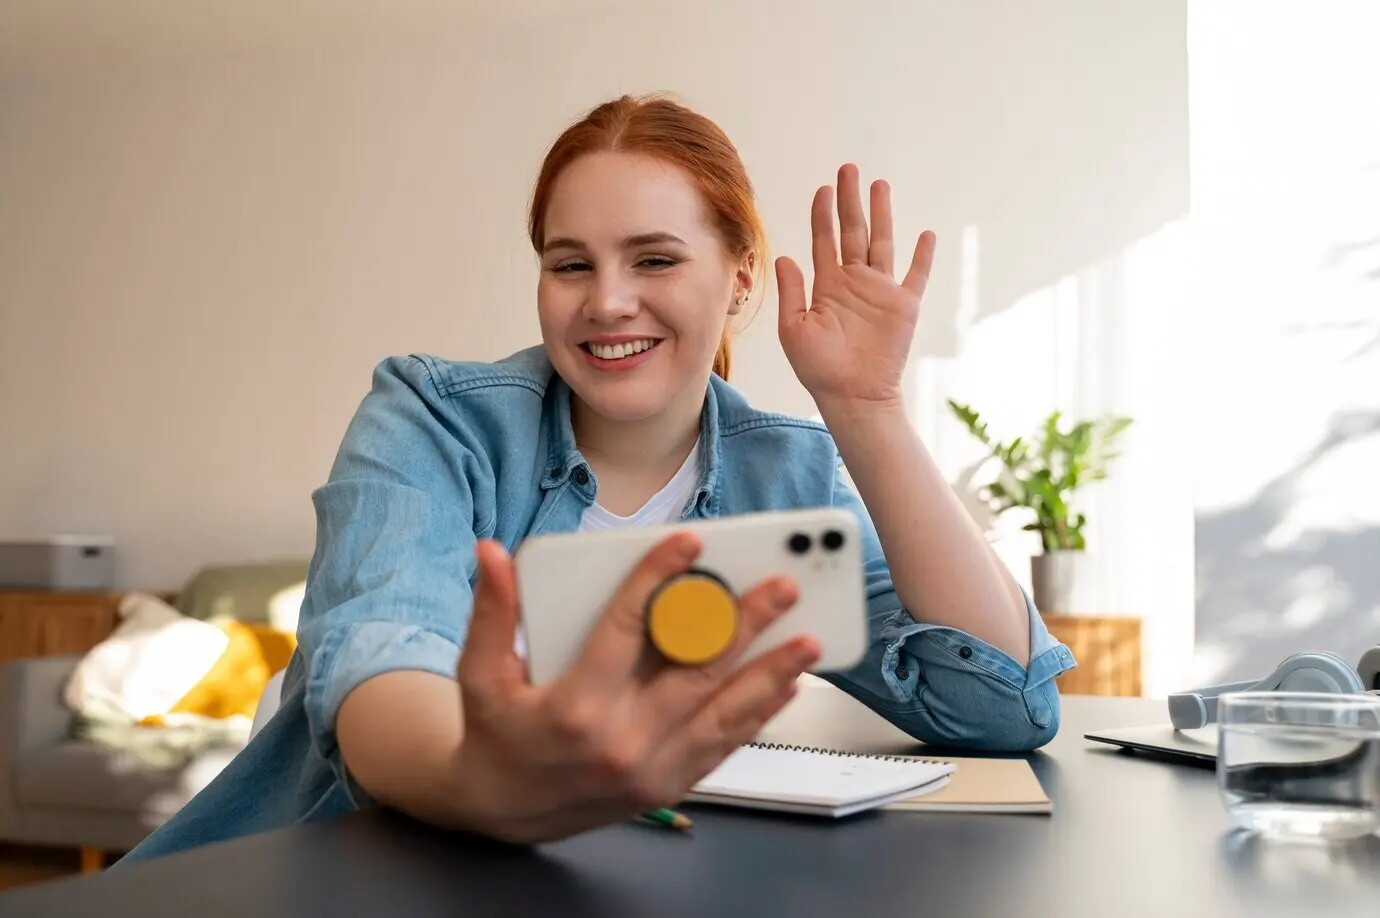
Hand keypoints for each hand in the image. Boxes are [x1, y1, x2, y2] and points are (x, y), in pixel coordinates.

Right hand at [448, 533, 819, 843]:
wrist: (503, 814)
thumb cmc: (497, 736)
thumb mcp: (480, 675)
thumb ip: (492, 612)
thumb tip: (492, 554)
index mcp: (575, 706)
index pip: (627, 629)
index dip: (658, 581)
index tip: (689, 545)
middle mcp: (621, 740)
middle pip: (694, 670)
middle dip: (742, 623)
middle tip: (780, 586)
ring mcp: (652, 768)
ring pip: (723, 712)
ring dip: (769, 673)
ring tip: (806, 638)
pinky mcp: (669, 785)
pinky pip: (724, 745)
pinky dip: (758, 714)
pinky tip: (785, 685)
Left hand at [776, 163, 936, 410]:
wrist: (853, 396)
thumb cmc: (819, 369)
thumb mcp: (794, 329)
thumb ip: (791, 292)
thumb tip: (784, 257)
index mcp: (828, 285)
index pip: (824, 240)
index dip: (822, 213)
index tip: (822, 188)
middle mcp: (855, 282)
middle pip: (853, 231)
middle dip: (850, 200)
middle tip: (848, 169)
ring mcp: (881, 292)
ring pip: (883, 243)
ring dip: (882, 214)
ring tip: (880, 185)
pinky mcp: (904, 306)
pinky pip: (916, 275)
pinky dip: (922, 256)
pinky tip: (926, 234)